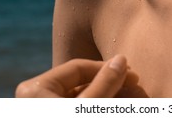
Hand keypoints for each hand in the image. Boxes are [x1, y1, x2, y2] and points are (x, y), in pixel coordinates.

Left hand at [15, 55, 147, 97]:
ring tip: (133, 94)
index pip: (78, 67)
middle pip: (83, 82)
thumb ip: (102, 85)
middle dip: (112, 83)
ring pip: (85, 96)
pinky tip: (119, 100)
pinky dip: (101, 103)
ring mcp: (47, 108)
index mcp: (35, 88)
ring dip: (110, 94)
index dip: (106, 68)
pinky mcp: (58, 114)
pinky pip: (83, 105)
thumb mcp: (83, 107)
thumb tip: (121, 59)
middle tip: (135, 84)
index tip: (130, 71)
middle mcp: (38, 96)